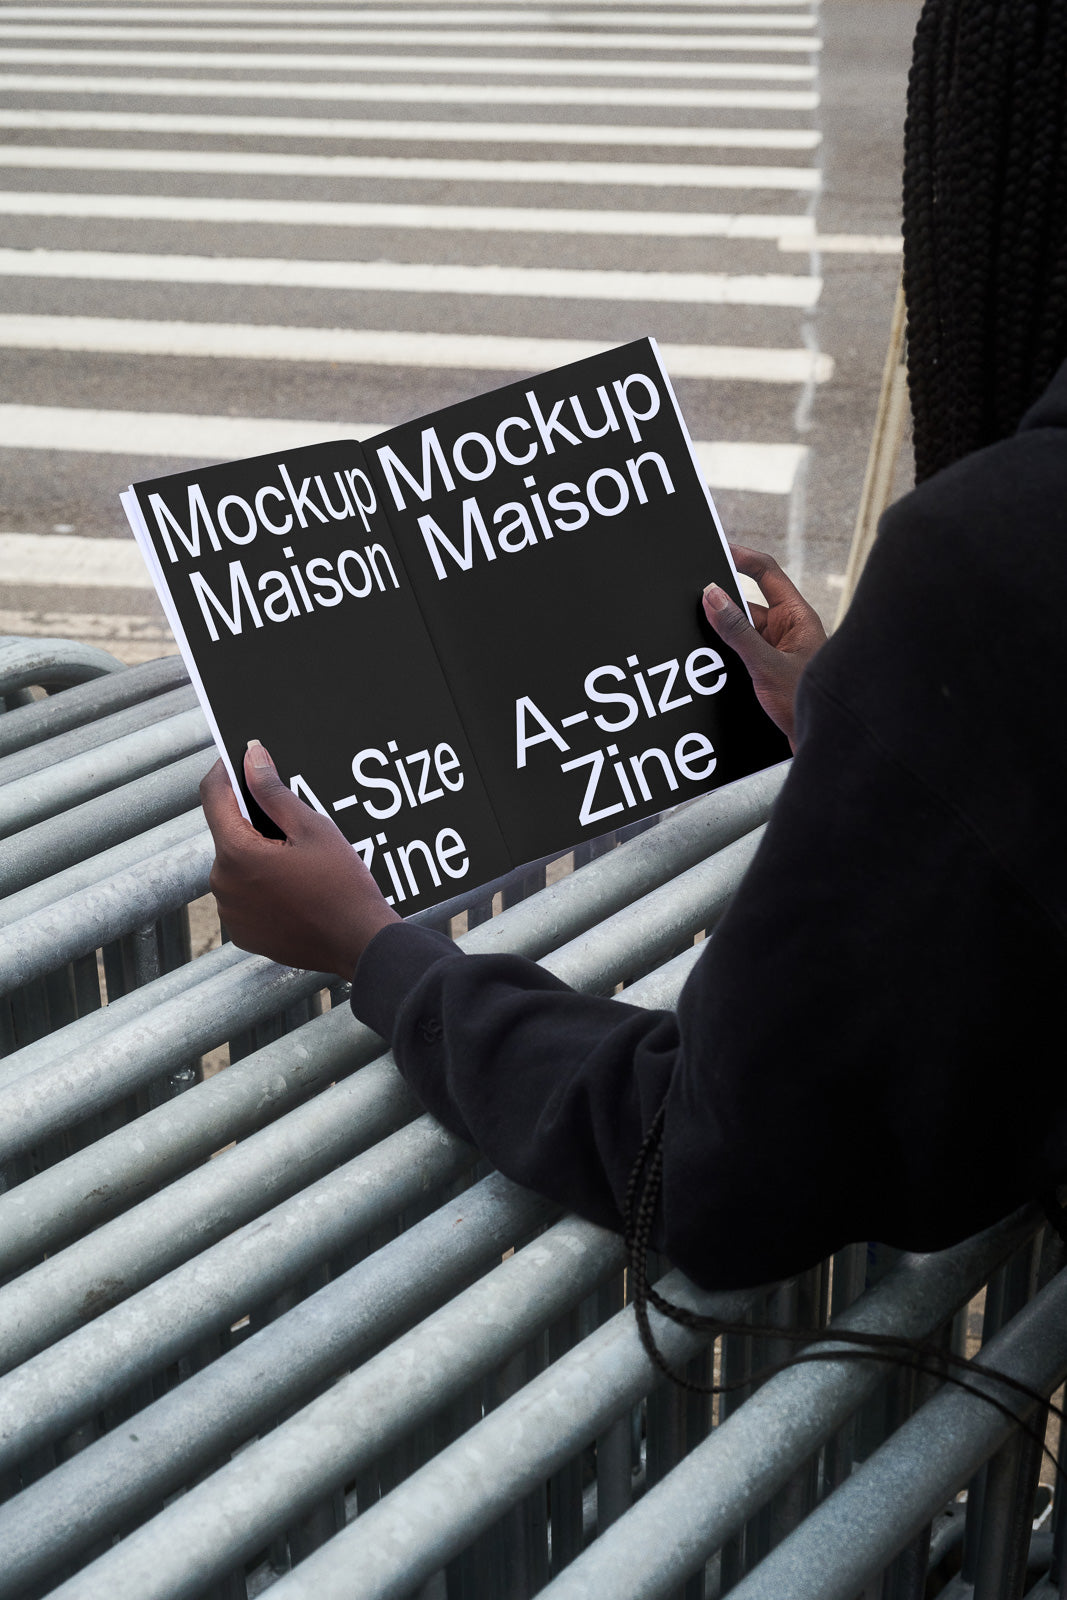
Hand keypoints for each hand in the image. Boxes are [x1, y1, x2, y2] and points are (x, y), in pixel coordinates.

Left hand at [200, 742, 399, 979]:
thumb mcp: (312, 828)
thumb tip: (251, 758)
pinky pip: (243, 897)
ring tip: (299, 863)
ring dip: (257, 856)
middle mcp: (222, 884)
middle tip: (292, 825)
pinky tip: (294, 889)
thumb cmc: (342, 886)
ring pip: (236, 866)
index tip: (241, 761)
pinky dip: (261, 887)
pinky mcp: (242, 933)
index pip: (213, 796)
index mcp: (236, 854)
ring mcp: (230, 913)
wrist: (359, 943)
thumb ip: (274, 792)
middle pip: (228, 834)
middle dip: (253, 822)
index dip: (225, 772)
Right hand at [702, 544, 826, 750]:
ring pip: (740, 631)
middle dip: (721, 604)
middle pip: (746, 604)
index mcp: (797, 617)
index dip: (740, 557)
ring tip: (700, 639)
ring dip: (721, 636)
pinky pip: (740, 653)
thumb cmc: (807, 705)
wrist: (822, 745)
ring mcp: (779, 651)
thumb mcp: (765, 664)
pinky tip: (709, 664)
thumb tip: (712, 595)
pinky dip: (724, 655)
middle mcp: (789, 630)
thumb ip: (736, 630)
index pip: (766, 572)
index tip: (714, 549)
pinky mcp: (770, 671)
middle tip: (693, 601)